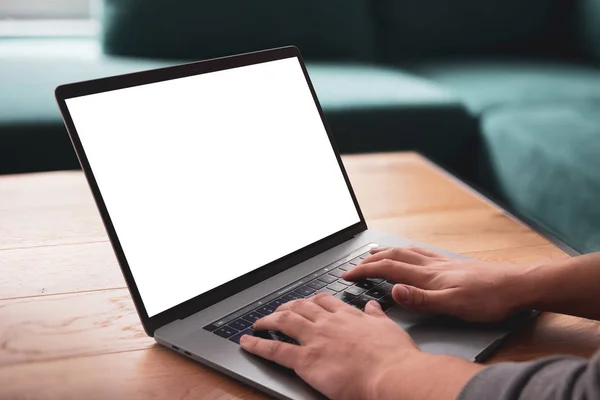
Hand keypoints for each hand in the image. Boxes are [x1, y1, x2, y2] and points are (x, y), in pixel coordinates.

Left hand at [240, 294, 419, 399]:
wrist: (391, 373)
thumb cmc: (394, 357)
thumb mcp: (389, 328)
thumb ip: (377, 316)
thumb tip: (372, 305)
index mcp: (348, 316)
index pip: (324, 302)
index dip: (311, 301)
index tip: (306, 302)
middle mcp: (328, 323)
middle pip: (300, 307)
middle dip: (286, 307)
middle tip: (277, 310)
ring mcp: (315, 339)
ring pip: (284, 321)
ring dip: (268, 320)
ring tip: (258, 322)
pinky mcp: (306, 360)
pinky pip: (276, 349)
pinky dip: (258, 345)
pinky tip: (248, 342)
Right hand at [343, 246, 529, 321]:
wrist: (517, 285)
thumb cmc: (488, 299)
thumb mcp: (453, 306)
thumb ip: (421, 299)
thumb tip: (393, 290)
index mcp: (427, 276)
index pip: (387, 269)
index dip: (364, 271)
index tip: (346, 276)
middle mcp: (431, 265)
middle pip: (392, 256)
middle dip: (368, 260)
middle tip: (352, 266)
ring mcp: (441, 262)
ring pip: (406, 251)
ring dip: (385, 251)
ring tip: (373, 252)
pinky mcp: (451, 263)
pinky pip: (420, 251)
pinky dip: (405, 250)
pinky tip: (409, 252)